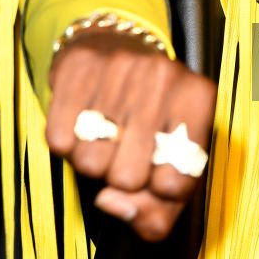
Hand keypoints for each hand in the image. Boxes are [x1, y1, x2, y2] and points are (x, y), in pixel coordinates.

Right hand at [45, 31, 216, 241]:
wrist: (116, 47)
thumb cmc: (151, 117)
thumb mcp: (173, 162)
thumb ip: (157, 211)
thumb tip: (115, 205)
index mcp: (199, 98)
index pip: (175, 185)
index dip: (158, 193)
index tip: (155, 174)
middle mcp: (165, 76)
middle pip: (127, 179)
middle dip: (120, 177)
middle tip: (125, 151)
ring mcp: (122, 66)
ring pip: (90, 163)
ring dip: (92, 161)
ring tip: (104, 136)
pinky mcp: (80, 66)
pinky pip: (59, 140)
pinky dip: (65, 143)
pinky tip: (82, 122)